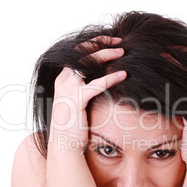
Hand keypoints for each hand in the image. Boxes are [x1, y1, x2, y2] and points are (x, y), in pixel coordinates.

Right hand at [48, 36, 125, 151]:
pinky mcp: (76, 100)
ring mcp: (68, 89)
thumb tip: (102, 78)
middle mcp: (63, 80)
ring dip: (106, 55)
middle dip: (101, 43)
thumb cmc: (74, 125)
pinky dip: (110, 78)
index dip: (95, 43)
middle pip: (82, 52)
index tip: (112, 41)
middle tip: (120, 42)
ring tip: (123, 52)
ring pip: (87, 63)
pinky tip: (123, 75)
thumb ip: (85, 88)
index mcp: (63, 79)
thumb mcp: (77, 102)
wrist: (64, 144)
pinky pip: (95, 85)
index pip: (78, 52)